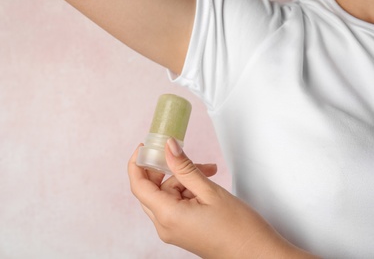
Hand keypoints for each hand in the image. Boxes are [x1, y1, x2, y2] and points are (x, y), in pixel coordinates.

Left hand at [128, 139, 315, 257]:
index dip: (138, 163)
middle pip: (152, 189)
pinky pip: (176, 205)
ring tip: (207, 172)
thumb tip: (169, 147)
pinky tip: (205, 185)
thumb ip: (185, 167)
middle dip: (166, 169)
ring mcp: (174, 230)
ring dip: (183, 180)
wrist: (257, 254)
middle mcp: (166, 226)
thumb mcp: (210, 191)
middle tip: (180, 155)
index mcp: (168, 216)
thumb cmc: (239, 229)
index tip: (144, 146)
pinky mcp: (183, 231)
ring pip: (167, 195)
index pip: (138, 185)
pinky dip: (187, 191)